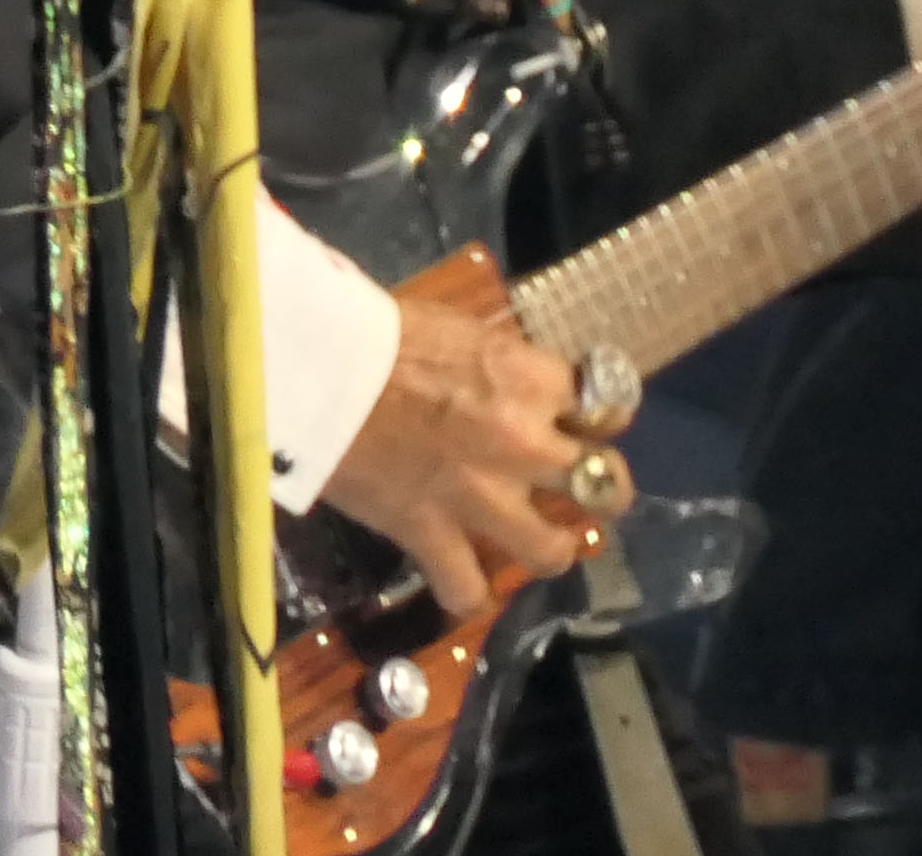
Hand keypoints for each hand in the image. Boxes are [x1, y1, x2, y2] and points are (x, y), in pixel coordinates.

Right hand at [317, 289, 619, 618]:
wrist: (314, 366)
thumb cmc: (375, 329)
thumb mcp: (457, 328)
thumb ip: (499, 364)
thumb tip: (507, 383)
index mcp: (530, 380)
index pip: (606, 402)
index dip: (597, 414)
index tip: (584, 419)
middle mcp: (524, 443)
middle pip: (604, 482)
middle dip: (598, 484)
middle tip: (578, 484)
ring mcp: (482, 497)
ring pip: (553, 549)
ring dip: (551, 546)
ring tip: (538, 541)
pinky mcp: (432, 535)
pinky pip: (466, 590)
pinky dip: (465, 592)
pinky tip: (460, 583)